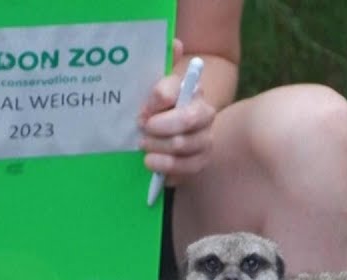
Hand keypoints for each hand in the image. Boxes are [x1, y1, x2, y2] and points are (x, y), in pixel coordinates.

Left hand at [138, 39, 215, 185]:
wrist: (165, 133)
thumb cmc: (157, 107)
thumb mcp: (155, 84)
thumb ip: (163, 63)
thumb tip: (174, 43)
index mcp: (193, 90)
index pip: (175, 91)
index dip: (156, 101)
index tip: (142, 111)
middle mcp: (205, 114)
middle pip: (185, 121)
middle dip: (159, 128)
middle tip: (142, 130)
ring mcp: (204, 140)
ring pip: (184, 146)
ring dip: (159, 148)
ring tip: (144, 148)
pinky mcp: (200, 163)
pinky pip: (187, 169)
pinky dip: (166, 167)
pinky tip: (151, 163)